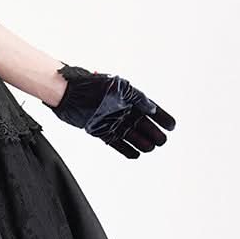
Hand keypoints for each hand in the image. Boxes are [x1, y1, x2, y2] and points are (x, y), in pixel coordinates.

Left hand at [43, 62, 175, 158]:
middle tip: (161, 140)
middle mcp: (119, 109)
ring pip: (131, 135)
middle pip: (142, 124)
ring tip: (150, 146)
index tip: (172, 126)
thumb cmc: (91, 84)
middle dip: (153, 132)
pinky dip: (126, 149)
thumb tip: (152, 107)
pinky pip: (116, 142)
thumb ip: (137, 98)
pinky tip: (136, 154)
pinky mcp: (99, 129)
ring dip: (142, 142)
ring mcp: (110, 120)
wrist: (67, 92)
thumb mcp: (119, 88)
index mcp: (126, 97)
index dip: (161, 117)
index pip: (149, 108)